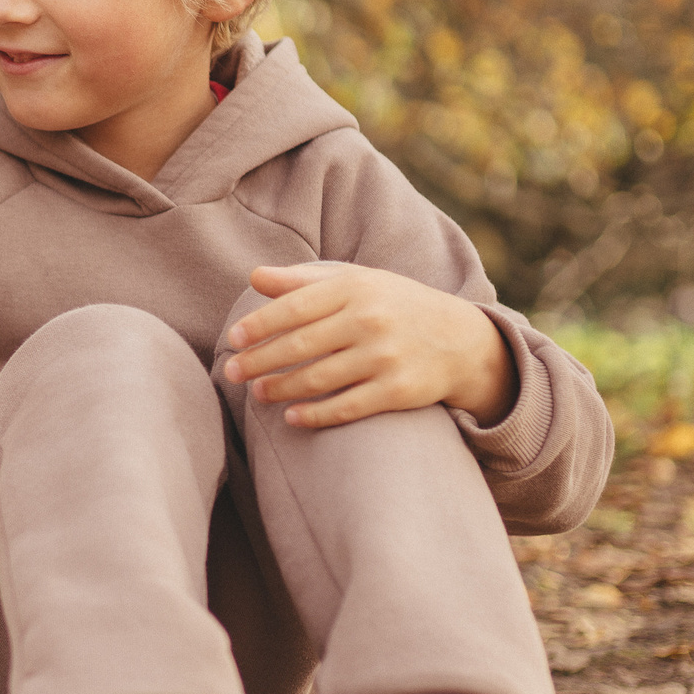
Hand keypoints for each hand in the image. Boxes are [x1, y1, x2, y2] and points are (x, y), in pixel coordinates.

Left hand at [220, 263, 515, 429]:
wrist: (461, 340)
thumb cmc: (393, 306)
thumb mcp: (355, 282)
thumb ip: (303, 280)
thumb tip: (254, 277)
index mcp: (355, 287)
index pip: (295, 307)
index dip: (259, 325)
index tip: (233, 339)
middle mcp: (370, 319)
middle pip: (300, 345)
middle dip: (259, 361)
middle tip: (232, 373)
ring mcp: (385, 356)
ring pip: (318, 379)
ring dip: (281, 389)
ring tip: (258, 393)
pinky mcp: (398, 391)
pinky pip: (346, 408)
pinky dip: (315, 415)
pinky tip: (292, 417)